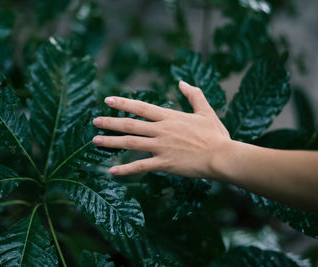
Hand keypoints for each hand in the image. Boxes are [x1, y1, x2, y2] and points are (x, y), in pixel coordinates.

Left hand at [92, 81, 231, 178]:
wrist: (222, 157)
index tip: (107, 100)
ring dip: (111, 142)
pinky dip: (125, 170)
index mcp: (169, 117)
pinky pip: (140, 167)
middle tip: (95, 121)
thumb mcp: (205, 110)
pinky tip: (111, 171)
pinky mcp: (164, 164)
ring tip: (95, 141)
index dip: (123, 103)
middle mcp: (161, 130)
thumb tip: (182, 82)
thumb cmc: (215, 135)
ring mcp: (161, 147)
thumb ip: (193, 95)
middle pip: (130, 124)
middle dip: (110, 122)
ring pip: (131, 143)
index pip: (141, 107)